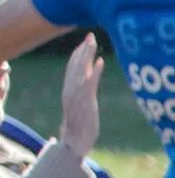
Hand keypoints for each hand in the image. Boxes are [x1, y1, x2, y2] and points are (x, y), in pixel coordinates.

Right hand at [55, 37, 100, 153]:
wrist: (75, 141)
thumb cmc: (80, 125)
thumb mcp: (81, 104)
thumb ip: (83, 91)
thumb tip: (88, 81)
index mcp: (68, 89)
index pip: (72, 66)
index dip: (79, 53)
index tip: (86, 41)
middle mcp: (70, 89)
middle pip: (75, 64)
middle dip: (83, 49)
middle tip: (90, 36)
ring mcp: (77, 94)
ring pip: (81, 69)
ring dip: (87, 55)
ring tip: (93, 43)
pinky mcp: (86, 101)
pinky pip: (91, 82)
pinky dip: (96, 71)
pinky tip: (102, 61)